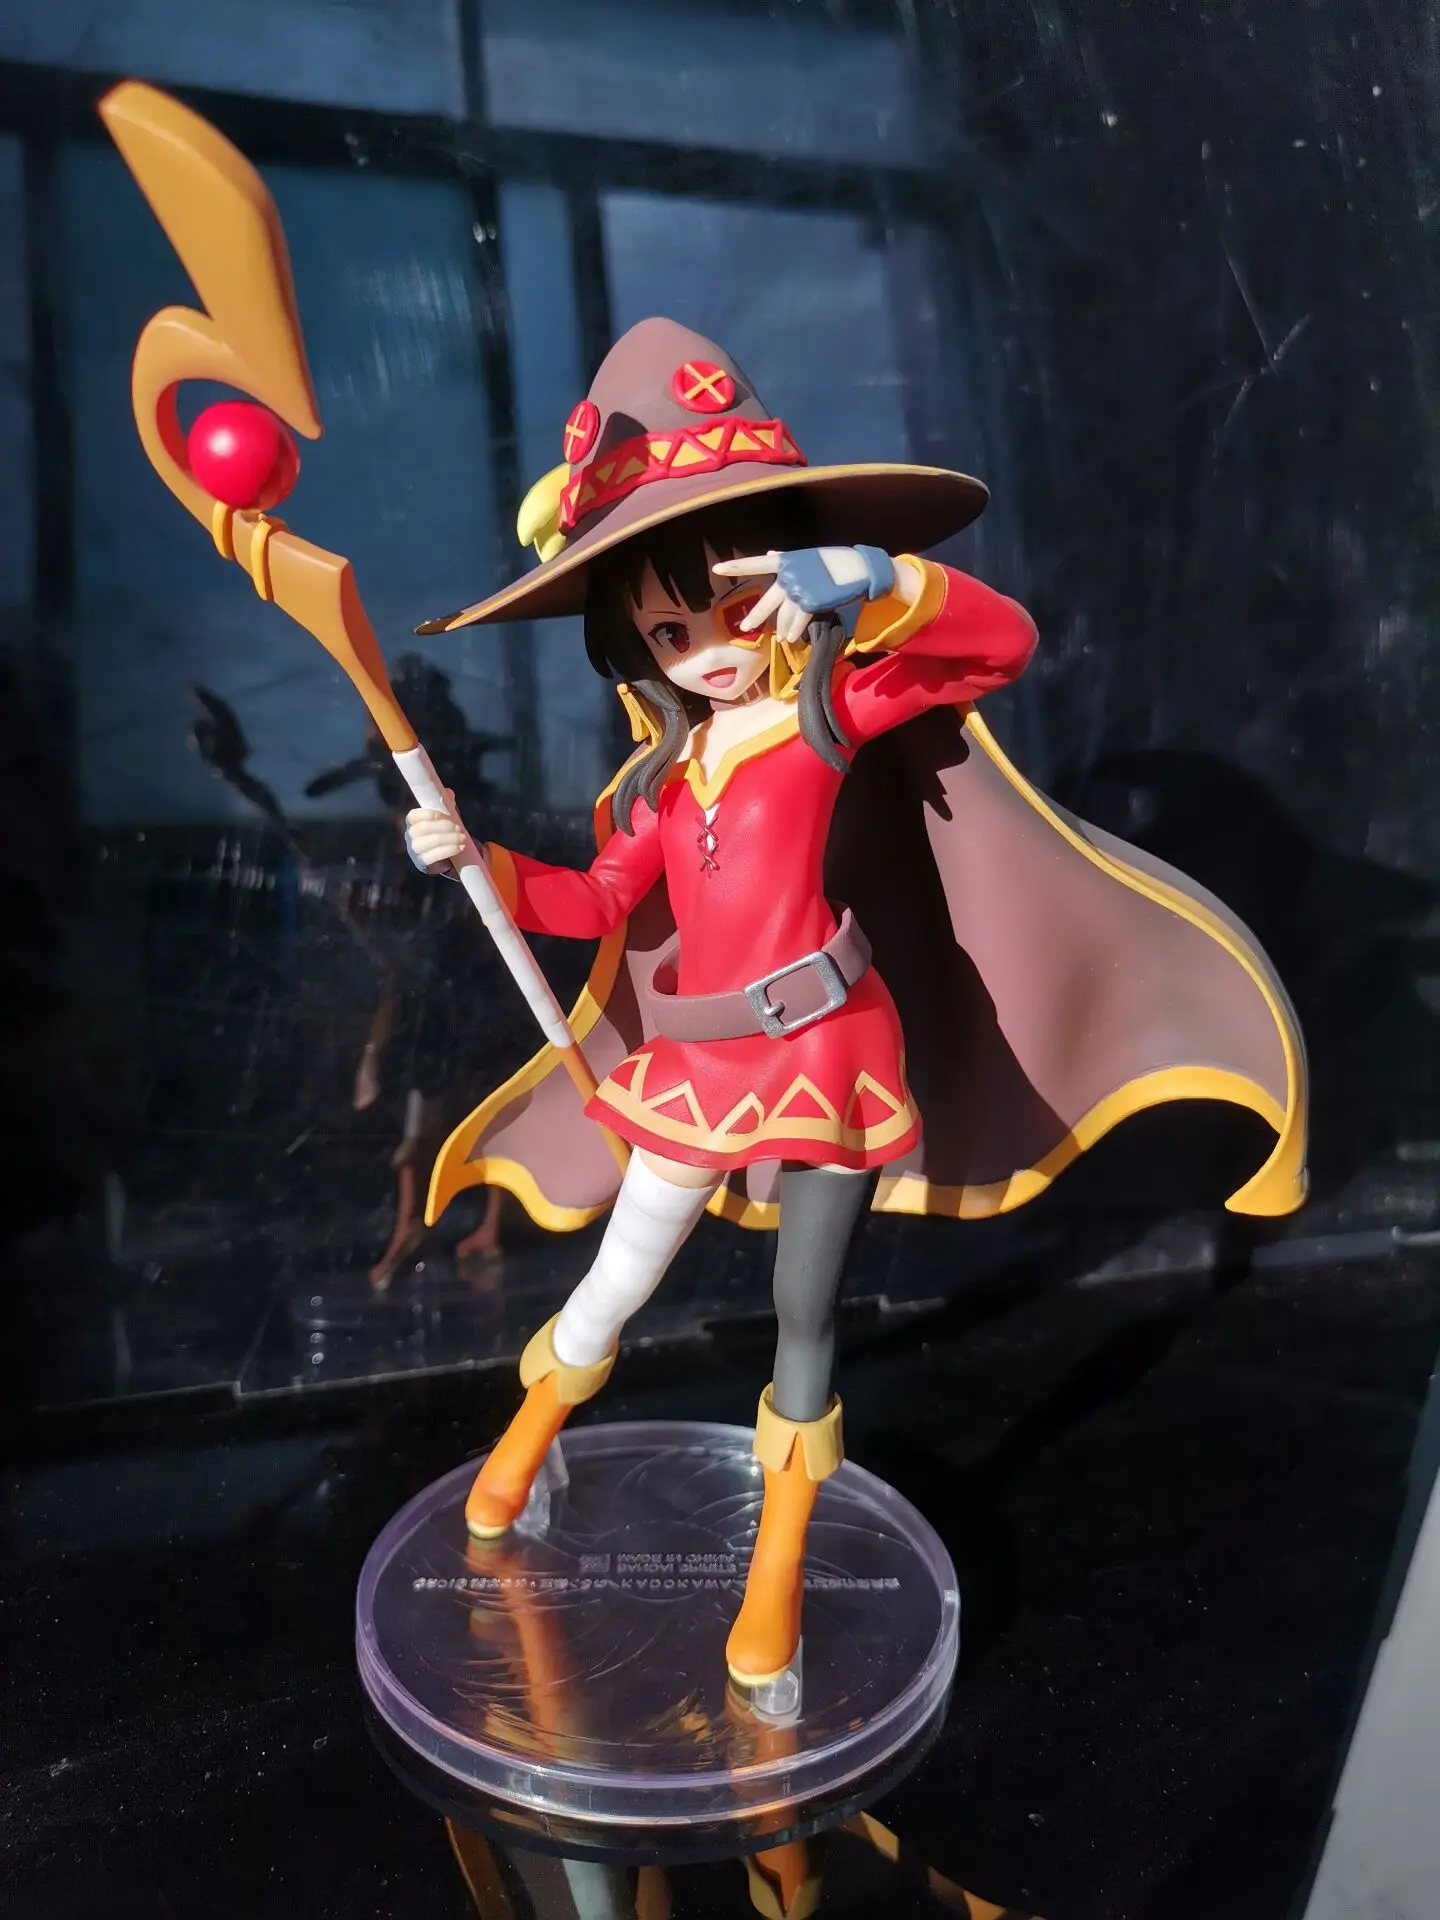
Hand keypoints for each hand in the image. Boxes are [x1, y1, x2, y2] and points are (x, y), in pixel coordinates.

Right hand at [405, 791, 469, 874]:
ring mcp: (414, 850)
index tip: (448, 816)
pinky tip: (460, 848)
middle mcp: (410, 835)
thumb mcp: (445, 816)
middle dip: (444, 827)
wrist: (446, 854)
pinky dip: (449, 850)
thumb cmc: (443, 831)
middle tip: (459, 828)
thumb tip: (448, 792)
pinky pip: (434, 856)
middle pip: (424, 828)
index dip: (431, 814)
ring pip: (430, 842)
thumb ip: (446, 803)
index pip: (415, 815)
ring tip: (463, 838)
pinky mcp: (422, 863)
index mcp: (412, 821)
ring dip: (449, 839)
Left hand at [713, 546, 902, 641]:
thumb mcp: (808, 557)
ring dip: (783, 628)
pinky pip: (797, 622)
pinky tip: (792, 638)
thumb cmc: (835, 562)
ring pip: (784, 616)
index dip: (736, 566)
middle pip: (767, 601)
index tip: (717, 568)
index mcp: (787, 561)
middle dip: (755, 616)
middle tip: (745, 627)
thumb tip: (770, 554)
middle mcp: (789, 574)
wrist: (859, 569)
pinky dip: (795, 631)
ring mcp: (799, 589)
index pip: (757, 563)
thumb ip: (787, 559)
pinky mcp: (811, 602)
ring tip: (783, 637)